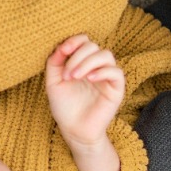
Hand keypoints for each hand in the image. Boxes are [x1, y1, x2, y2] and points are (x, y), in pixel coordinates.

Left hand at [45, 35, 123, 170]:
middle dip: (77, 56)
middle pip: (93, 46)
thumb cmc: (64, 106)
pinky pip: (116, 72)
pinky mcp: (116, 89)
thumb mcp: (53, 81)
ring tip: (75, 77)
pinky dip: (102, 72)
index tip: (63, 50)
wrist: (73, 130)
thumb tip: (62, 46)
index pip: (84, 41)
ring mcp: (107, 76)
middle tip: (67, 75)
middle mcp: (95, 66)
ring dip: (88, 62)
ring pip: (106, 55)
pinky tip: (90, 79)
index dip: (74, 41)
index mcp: (81, 62)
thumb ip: (55, 61)